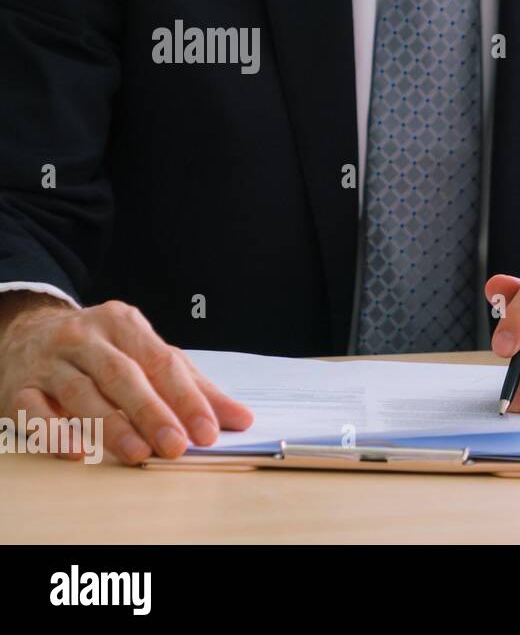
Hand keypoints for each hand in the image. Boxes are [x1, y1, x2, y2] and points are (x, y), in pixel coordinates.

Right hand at [0, 292, 252, 461]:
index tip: (208, 431)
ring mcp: (49, 361)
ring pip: (80, 392)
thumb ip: (194, 387)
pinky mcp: (18, 387)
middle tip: (175, 446)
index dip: (187, 399)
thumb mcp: (148, 356)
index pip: (162, 362)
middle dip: (151, 412)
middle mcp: (85, 337)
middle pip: (122, 375)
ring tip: (137, 453)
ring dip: (110, 425)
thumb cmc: (103, 351)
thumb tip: (240, 418)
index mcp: (124, 324)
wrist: (28, 333)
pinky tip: (78, 451)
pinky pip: (32, 409)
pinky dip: (54, 431)